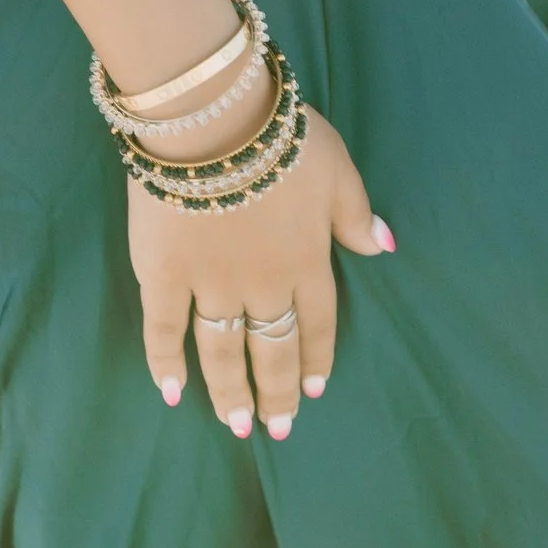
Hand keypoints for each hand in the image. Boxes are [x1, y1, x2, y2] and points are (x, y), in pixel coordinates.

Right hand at [133, 111, 390, 438]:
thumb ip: (356, 213)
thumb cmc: (279, 136)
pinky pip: (164, 329)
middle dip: (277, 393)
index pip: (317, 324)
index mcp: (308, 263)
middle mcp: (264, 287)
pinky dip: (165, 363)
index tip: (316, 391)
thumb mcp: (337, 167)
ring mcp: (212, 285)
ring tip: (235, 425)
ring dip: (230, 392)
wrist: (211, 119)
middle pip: (273, 350)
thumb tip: (384, 247)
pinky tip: (172, 393)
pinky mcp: (165, 274)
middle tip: (276, 428)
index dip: (316, 358)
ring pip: (223, 351)